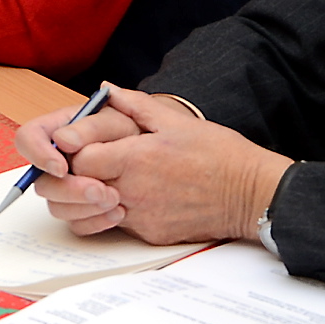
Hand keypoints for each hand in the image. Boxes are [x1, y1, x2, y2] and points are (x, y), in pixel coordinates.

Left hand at [27, 87, 291, 244]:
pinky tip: (128, 196)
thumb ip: (134, 105)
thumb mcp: (175, 120)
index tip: (80, 143)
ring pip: (94, 211)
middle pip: (79, 188)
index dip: (76, 151)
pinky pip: (120, 224)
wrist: (250, 194)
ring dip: (91, 196)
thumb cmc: (218, 153)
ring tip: (101, 179)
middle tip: (81, 163)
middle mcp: (134, 190)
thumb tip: (106, 89)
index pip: (81, 159)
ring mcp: (142, 216)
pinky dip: (116, 211)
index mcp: (137, 158)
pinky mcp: (151, 234)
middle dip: (74, 175)